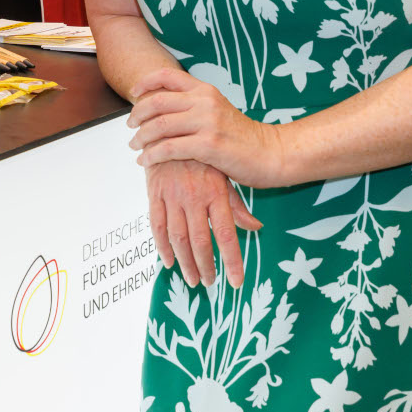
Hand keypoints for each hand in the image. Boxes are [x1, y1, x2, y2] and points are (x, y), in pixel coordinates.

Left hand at [128, 67, 280, 186]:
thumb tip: (165, 110)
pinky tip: (146, 161)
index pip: (167, 76)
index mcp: (206, 90)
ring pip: (159, 125)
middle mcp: (205, 101)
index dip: (145, 82)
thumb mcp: (219, 112)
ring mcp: (207, 122)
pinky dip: (152, 155)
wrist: (273, 154)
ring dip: (141, 138)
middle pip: (157, 101)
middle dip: (137, 114)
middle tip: (130, 126)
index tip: (133, 93)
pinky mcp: (208, 145)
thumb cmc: (244, 138)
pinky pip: (169, 148)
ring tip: (135, 147)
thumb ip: (196, 107)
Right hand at [145, 160, 261, 288]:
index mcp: (216, 192)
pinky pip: (156, 226)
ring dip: (185, 263)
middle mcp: (194, 196)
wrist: (171, 127)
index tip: (237, 282)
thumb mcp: (225, 175)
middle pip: (200, 241)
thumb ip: (237, 205)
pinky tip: (169, 262)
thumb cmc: (203, 154)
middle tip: (210, 284)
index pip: (226, 234)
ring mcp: (172, 195)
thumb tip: (256, 228)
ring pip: (178, 238)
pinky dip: (162, 247)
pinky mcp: (155, 193)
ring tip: (193, 279)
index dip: (231, 261)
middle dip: (206, 267)